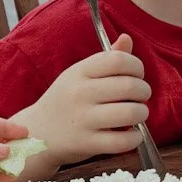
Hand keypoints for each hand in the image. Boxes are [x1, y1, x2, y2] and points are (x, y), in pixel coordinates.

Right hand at [16, 35, 150, 169]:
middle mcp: (79, 93)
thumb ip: (106, 59)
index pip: (119, 60)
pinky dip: (135, 138)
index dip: (137, 66)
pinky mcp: (86, 143)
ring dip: (142, 114)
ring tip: (137, 115)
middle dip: (143, 91)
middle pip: (129, 86)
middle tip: (139, 97)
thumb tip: (127, 38)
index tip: (136, 75)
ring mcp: (82, 119)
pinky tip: (131, 134)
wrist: (37, 133)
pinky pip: (122, 141)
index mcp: (79, 72)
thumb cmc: (64, 101)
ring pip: (130, 113)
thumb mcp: (78, 75)